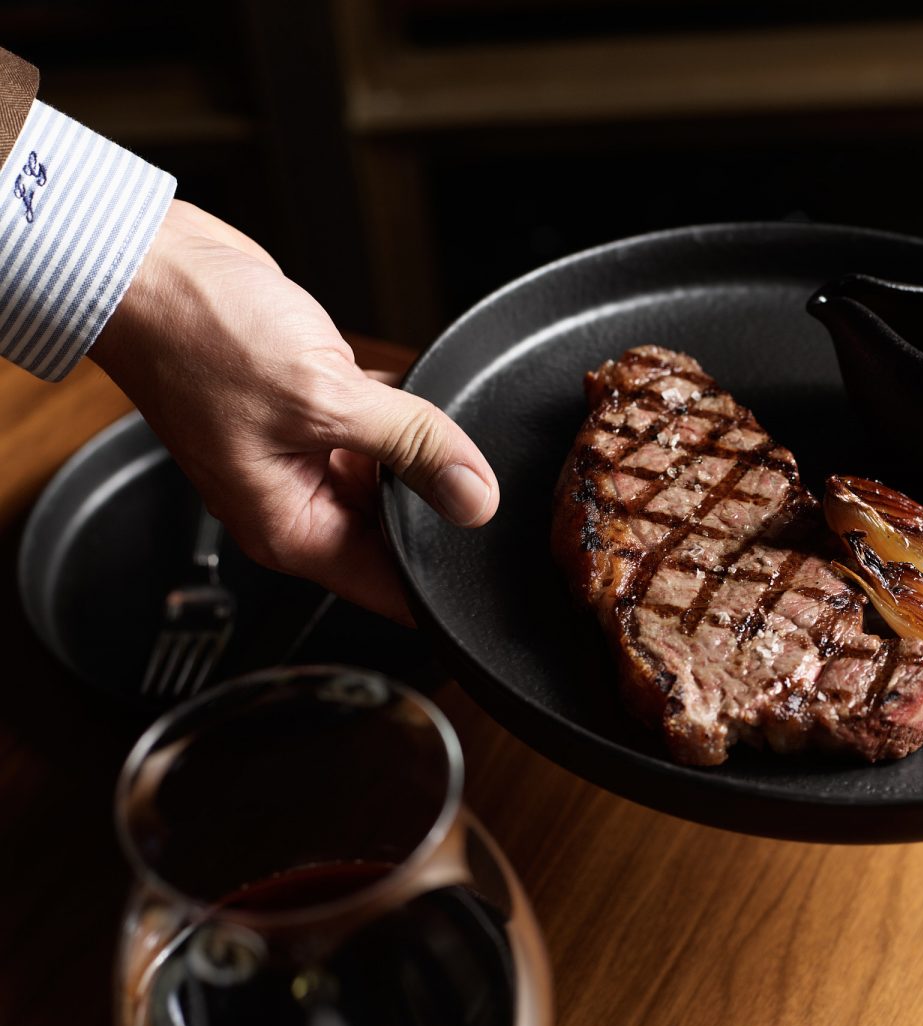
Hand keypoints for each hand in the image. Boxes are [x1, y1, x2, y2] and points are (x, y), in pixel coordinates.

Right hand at [89, 200, 497, 623]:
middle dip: (442, 508)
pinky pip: (380, 427)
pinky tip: (424, 389)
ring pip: (395, 475)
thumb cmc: (197, 337)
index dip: (440, 582)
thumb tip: (475, 497)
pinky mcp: (314, 409)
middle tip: (490, 484)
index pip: (386, 587)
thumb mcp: (325, 398)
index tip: (492, 568)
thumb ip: (413, 448)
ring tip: (451, 429)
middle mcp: (296, 500)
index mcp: (289, 528)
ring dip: (426, 453)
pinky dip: (406, 412)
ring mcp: (305, 454)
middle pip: (397, 531)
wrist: (151, 263)